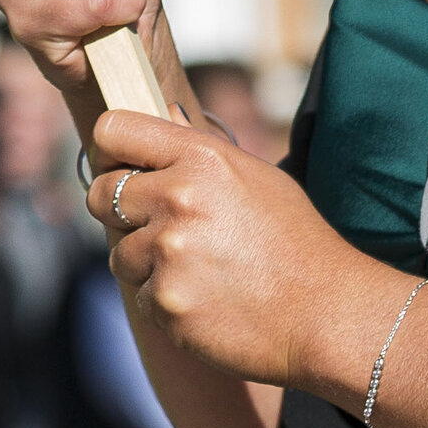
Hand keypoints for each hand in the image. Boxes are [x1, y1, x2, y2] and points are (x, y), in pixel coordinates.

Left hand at [92, 108, 389, 395]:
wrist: (327, 315)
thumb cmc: (297, 242)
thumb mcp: (257, 177)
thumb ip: (201, 149)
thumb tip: (164, 112)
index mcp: (201, 157)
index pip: (112, 131)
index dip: (112, 152)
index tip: (123, 168)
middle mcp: (179, 198)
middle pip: (100, 193)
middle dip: (120, 212)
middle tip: (160, 229)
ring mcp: (170, 253)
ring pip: (119, 253)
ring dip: (147, 264)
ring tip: (201, 270)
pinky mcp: (166, 302)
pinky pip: (141, 297)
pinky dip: (166, 302)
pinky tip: (209, 301)